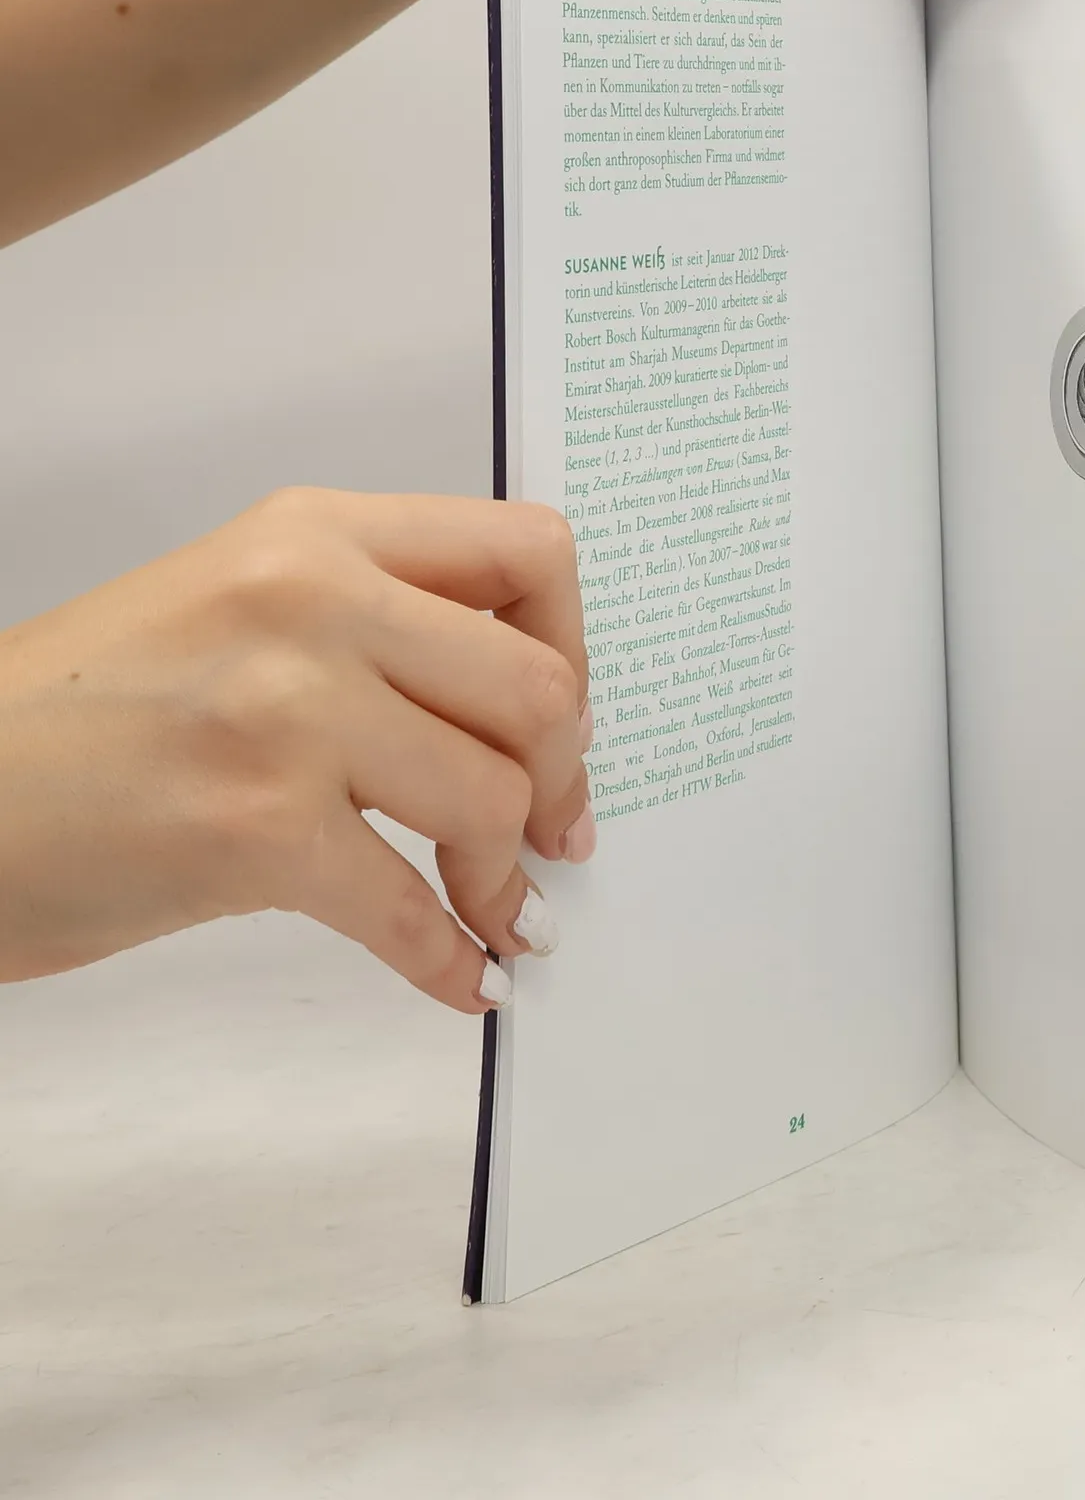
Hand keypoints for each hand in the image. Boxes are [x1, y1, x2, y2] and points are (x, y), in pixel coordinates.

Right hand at [0, 489, 592, 1011]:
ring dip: (507, 876)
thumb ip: (375, 625)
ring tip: (497, 910)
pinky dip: (451, 959)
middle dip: (562, 778)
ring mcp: (286, 711)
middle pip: (536, 688)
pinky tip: (462, 975)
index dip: (575, 648)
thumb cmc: (84, 712)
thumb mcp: (236, 607)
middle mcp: (310, 599)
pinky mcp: (255, 828)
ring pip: (491, 796)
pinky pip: (411, 908)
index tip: (560, 720)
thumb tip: (519, 708)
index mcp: (315, 533)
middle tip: (552, 831)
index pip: (528, 553)